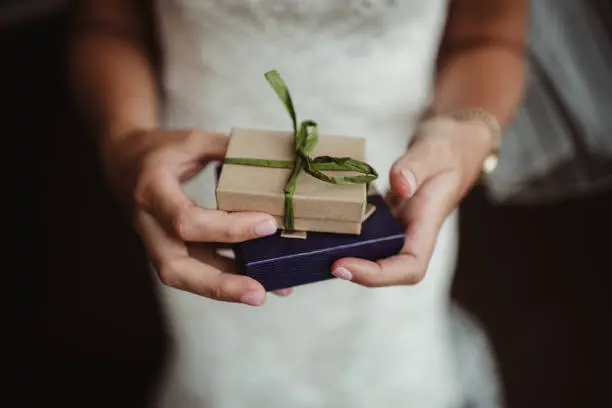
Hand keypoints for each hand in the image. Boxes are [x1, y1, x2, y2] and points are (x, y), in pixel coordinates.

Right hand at [101, 129, 280, 305]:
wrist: (122, 161)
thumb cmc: (158, 150)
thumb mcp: (191, 140)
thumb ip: (228, 150)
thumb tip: (271, 162)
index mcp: (152, 190)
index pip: (186, 220)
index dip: (227, 228)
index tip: (267, 224)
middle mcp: (149, 224)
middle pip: (176, 269)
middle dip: (219, 285)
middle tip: (259, 293)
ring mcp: (156, 242)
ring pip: (184, 277)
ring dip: (225, 289)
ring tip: (266, 292)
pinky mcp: (169, 249)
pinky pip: (195, 269)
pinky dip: (225, 277)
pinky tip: (259, 279)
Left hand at [331, 116, 493, 285]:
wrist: (450, 144)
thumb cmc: (448, 149)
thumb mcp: (435, 150)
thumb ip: (417, 166)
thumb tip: (400, 185)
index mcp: (428, 225)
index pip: (409, 267)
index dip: (378, 275)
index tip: (343, 265)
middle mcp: (411, 233)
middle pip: (386, 269)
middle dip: (355, 271)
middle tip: (319, 259)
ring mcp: (396, 227)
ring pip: (371, 253)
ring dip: (345, 253)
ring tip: (312, 246)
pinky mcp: (383, 217)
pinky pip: (363, 232)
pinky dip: (342, 231)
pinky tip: (318, 220)